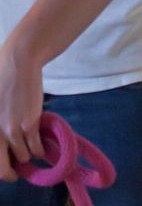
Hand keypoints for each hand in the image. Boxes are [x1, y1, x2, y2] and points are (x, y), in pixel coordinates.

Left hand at [0, 46, 43, 181]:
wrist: (19, 63)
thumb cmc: (2, 80)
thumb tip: (5, 140)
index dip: (1, 168)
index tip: (7, 167)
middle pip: (2, 168)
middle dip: (10, 173)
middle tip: (17, 171)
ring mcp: (12, 131)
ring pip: (23, 157)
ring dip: (28, 155)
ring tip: (31, 147)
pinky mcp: (29, 125)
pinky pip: (36, 148)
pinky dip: (40, 151)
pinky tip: (42, 146)